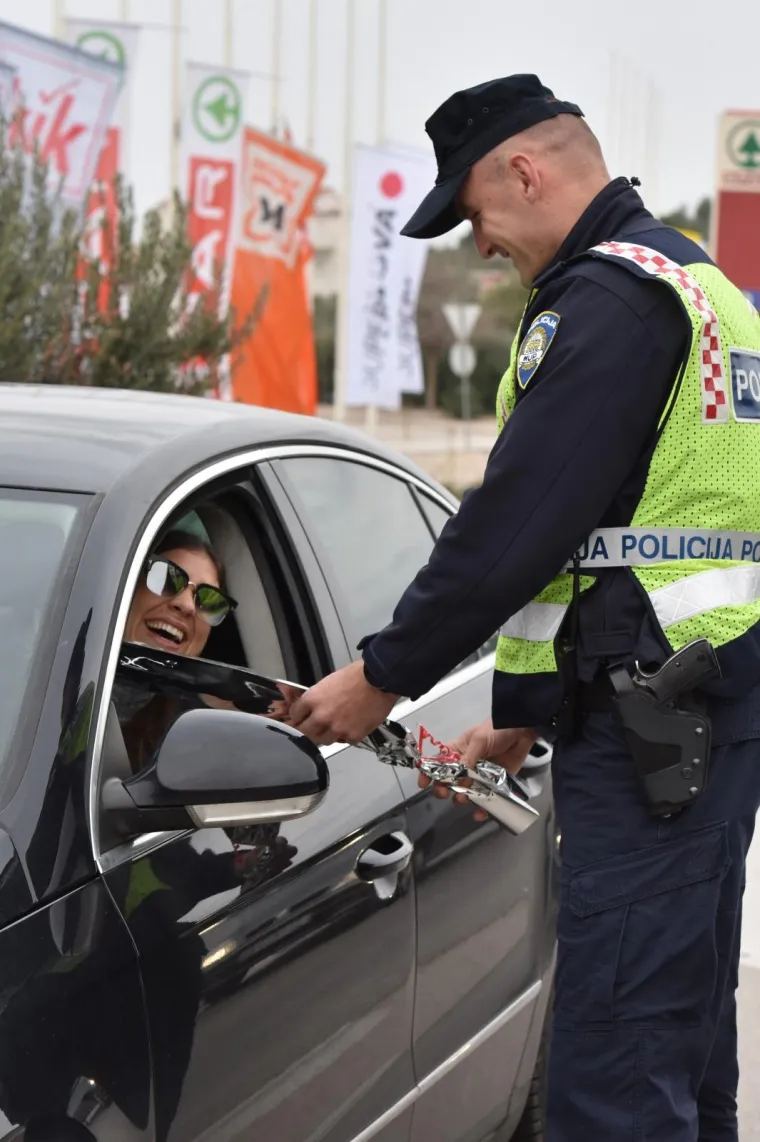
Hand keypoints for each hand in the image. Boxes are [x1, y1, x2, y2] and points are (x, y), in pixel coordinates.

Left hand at [287, 661, 399, 744]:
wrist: (379, 679)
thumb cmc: (357, 675)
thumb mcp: (329, 682)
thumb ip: (317, 698)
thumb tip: (311, 708)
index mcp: (313, 699)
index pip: (295, 715)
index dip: (298, 716)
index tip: (300, 718)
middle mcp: (321, 717)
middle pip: (305, 732)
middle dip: (308, 729)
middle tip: (313, 727)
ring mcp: (337, 729)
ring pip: (324, 740)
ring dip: (327, 734)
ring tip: (335, 726)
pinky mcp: (353, 736)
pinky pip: (345, 741)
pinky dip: (347, 735)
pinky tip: (352, 725)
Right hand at [418, 721, 537, 821]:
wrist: (522, 731)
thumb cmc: (496, 730)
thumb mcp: (479, 740)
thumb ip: (468, 758)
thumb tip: (459, 777)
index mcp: (458, 751)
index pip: (438, 763)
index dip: (429, 773)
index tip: (423, 784)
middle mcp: (466, 765)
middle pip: (449, 781)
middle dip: (443, 789)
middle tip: (444, 793)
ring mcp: (480, 776)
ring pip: (465, 793)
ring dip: (461, 799)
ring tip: (463, 799)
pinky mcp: (494, 785)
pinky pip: (485, 800)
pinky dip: (481, 808)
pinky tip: (479, 813)